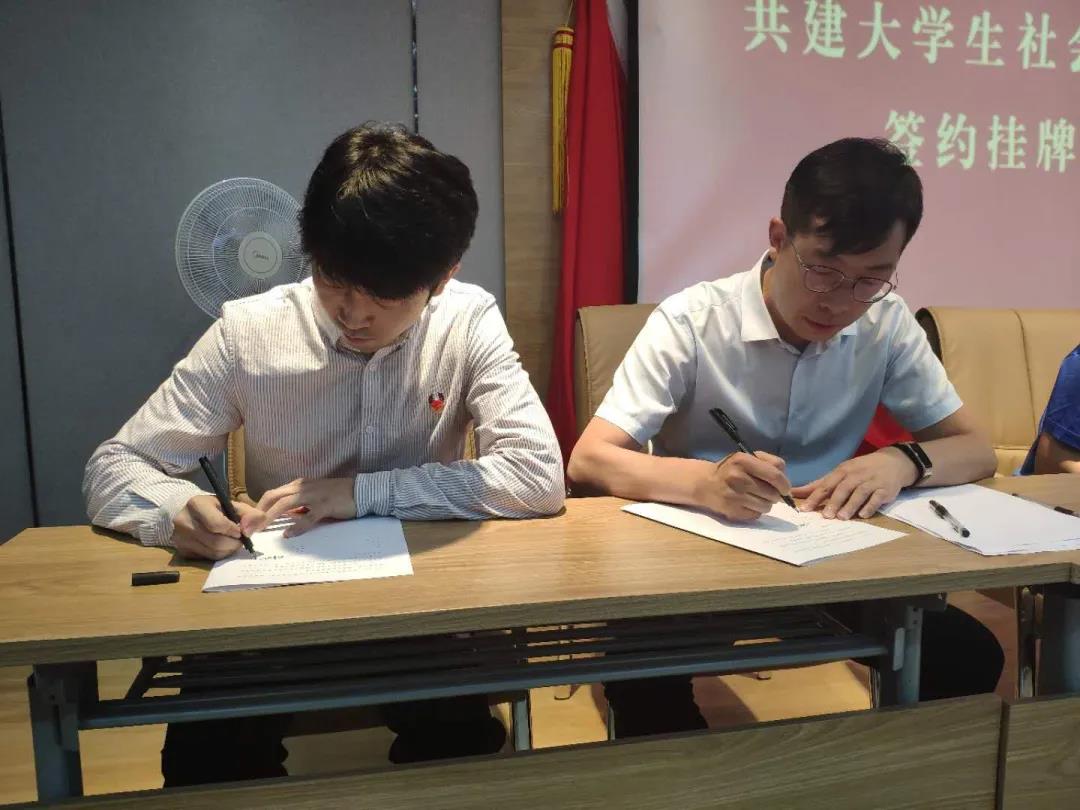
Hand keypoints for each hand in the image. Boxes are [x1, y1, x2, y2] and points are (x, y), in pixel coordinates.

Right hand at [172, 494, 260, 559]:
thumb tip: (249, 531)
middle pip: (216, 542)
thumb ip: (249, 514)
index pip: (217, 524)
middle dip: (234, 543)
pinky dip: (219, 554)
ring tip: (232, 542)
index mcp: (196, 504)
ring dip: (228, 550)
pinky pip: (207, 558)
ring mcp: (181, 538)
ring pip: (213, 552)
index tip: (240, 531)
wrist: (191, 513)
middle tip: (240, 539)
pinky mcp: (182, 551)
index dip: (234, 530)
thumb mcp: (233, 505)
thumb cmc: (216, 508)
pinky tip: (222, 546)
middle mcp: (184, 521)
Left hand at [245, 477, 356, 536]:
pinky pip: (307, 517)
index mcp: (299, 484)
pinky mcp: (325, 506)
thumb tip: (284, 516)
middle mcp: (302, 487)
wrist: (361, 491)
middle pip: (272, 497)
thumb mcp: (314, 497)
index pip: (272, 494)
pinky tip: (288, 534)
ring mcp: (313, 495)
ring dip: (269, 518)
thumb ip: (299, 505)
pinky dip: (296, 526)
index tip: (248, 521)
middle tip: (246, 528)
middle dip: (257, 513)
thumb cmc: (338, 495)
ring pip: (284, 505)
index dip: (258, 507)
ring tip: (259, 530)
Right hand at [693, 452, 791, 521]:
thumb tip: (785, 483)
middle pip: (773, 493)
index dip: (785, 484)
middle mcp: (738, 477)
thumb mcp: (748, 457)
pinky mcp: (732, 511)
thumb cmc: (732, 469)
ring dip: (766, 503)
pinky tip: (747, 503)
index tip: (785, 488)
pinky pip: (756, 514)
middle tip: (769, 493)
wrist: (705, 483)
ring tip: (756, 497)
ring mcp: (734, 496)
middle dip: (776, 495)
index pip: (775, 475)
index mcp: (743, 460)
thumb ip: (770, 463)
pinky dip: (756, 510)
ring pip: (766, 506)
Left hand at [791, 448, 915, 519]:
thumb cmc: (861, 470)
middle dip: (833, 502)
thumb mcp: (841, 473)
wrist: (892, 463)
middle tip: (826, 516)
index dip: (815, 497)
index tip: (804, 509)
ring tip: (842, 517)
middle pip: (843, 488)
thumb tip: (796, 492)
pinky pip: (877, 498)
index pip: (826, 484)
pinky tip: (863, 515)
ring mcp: (871, 482)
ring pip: (859, 493)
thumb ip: (820, 484)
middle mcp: (856, 475)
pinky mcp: (885, 489)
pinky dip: (870, 506)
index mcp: (842, 471)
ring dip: (850, 505)